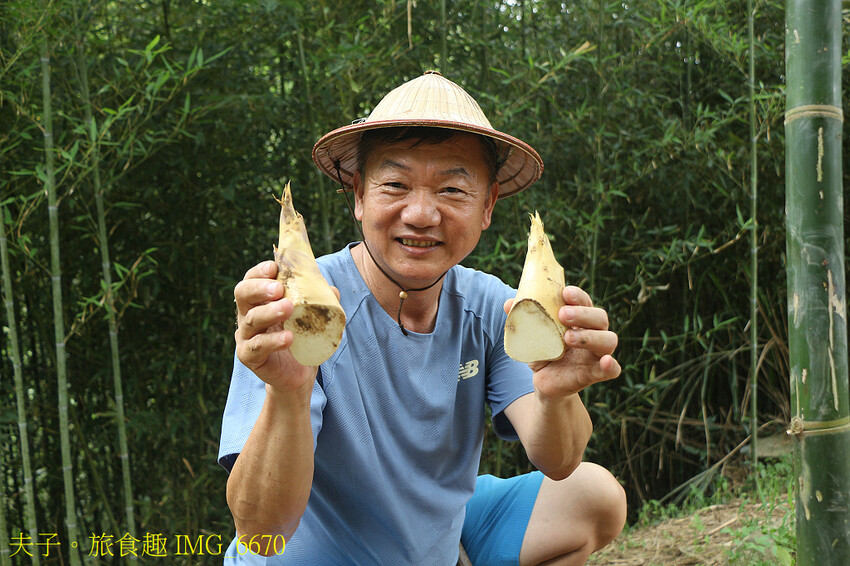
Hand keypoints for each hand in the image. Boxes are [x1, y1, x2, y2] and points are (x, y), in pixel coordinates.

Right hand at [234, 260, 316, 391]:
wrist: (298, 374)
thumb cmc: (302, 339)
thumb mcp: (312, 317)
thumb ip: (320, 301)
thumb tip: (332, 290)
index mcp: (260, 300)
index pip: (252, 279)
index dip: (260, 272)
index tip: (274, 267)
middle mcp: (248, 314)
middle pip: (242, 294)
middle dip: (259, 288)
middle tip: (278, 288)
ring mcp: (246, 336)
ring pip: (251, 320)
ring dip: (270, 312)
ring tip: (288, 308)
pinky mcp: (249, 356)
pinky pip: (257, 346)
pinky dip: (273, 341)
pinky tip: (288, 338)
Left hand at [504, 286, 620, 400]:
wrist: (544, 381)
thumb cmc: (542, 351)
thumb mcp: (530, 334)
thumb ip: (522, 319)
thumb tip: (508, 304)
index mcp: (579, 320)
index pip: (585, 302)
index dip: (578, 296)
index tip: (564, 292)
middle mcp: (593, 333)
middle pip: (600, 318)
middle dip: (583, 314)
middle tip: (563, 314)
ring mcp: (596, 354)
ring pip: (608, 340)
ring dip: (591, 336)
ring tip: (568, 338)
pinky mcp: (595, 373)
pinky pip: (612, 370)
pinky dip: (611, 365)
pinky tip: (606, 361)